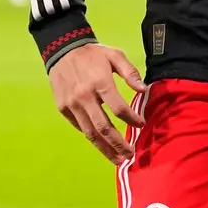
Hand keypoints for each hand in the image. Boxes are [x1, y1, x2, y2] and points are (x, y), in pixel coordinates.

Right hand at [48, 42, 147, 162]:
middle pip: (103, 127)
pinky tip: (101, 144)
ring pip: (89, 132)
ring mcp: (71, 104)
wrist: (62, 49)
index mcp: (100, 82)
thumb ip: (130, 73)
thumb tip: (144, 90)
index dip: (131, 119)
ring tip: (117, 159)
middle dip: (117, 144)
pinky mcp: (62, 108)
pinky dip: (91, 136)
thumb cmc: (93, 53)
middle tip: (130, 155)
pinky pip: (79, 127)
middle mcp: (84, 96)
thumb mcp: (115, 55)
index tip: (142, 124)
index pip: (118, 108)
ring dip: (104, 148)